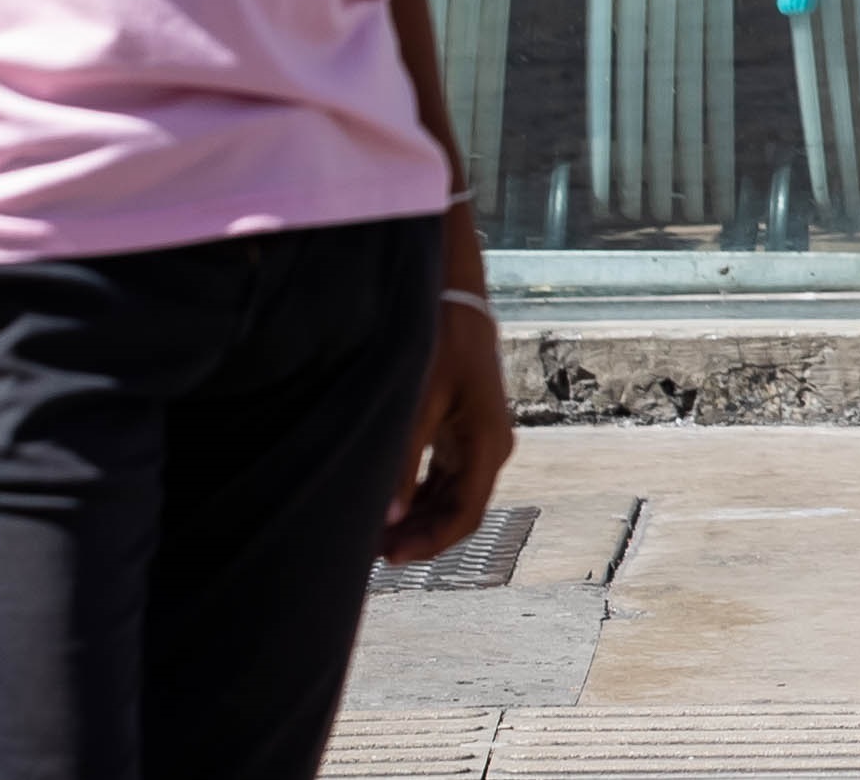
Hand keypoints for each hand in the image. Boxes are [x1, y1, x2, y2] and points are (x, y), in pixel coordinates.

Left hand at [386, 210, 515, 564]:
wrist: (454, 301)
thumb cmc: (439, 343)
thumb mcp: (417, 402)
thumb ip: (401, 462)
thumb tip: (386, 519)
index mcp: (486, 443)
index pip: (464, 515)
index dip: (430, 544)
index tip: (391, 559)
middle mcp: (489, 447)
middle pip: (458, 512)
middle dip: (418, 536)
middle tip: (370, 554)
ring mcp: (478, 441)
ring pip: (450, 499)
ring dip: (416, 520)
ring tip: (373, 535)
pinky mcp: (463, 433)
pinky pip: (444, 481)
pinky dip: (418, 499)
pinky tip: (387, 507)